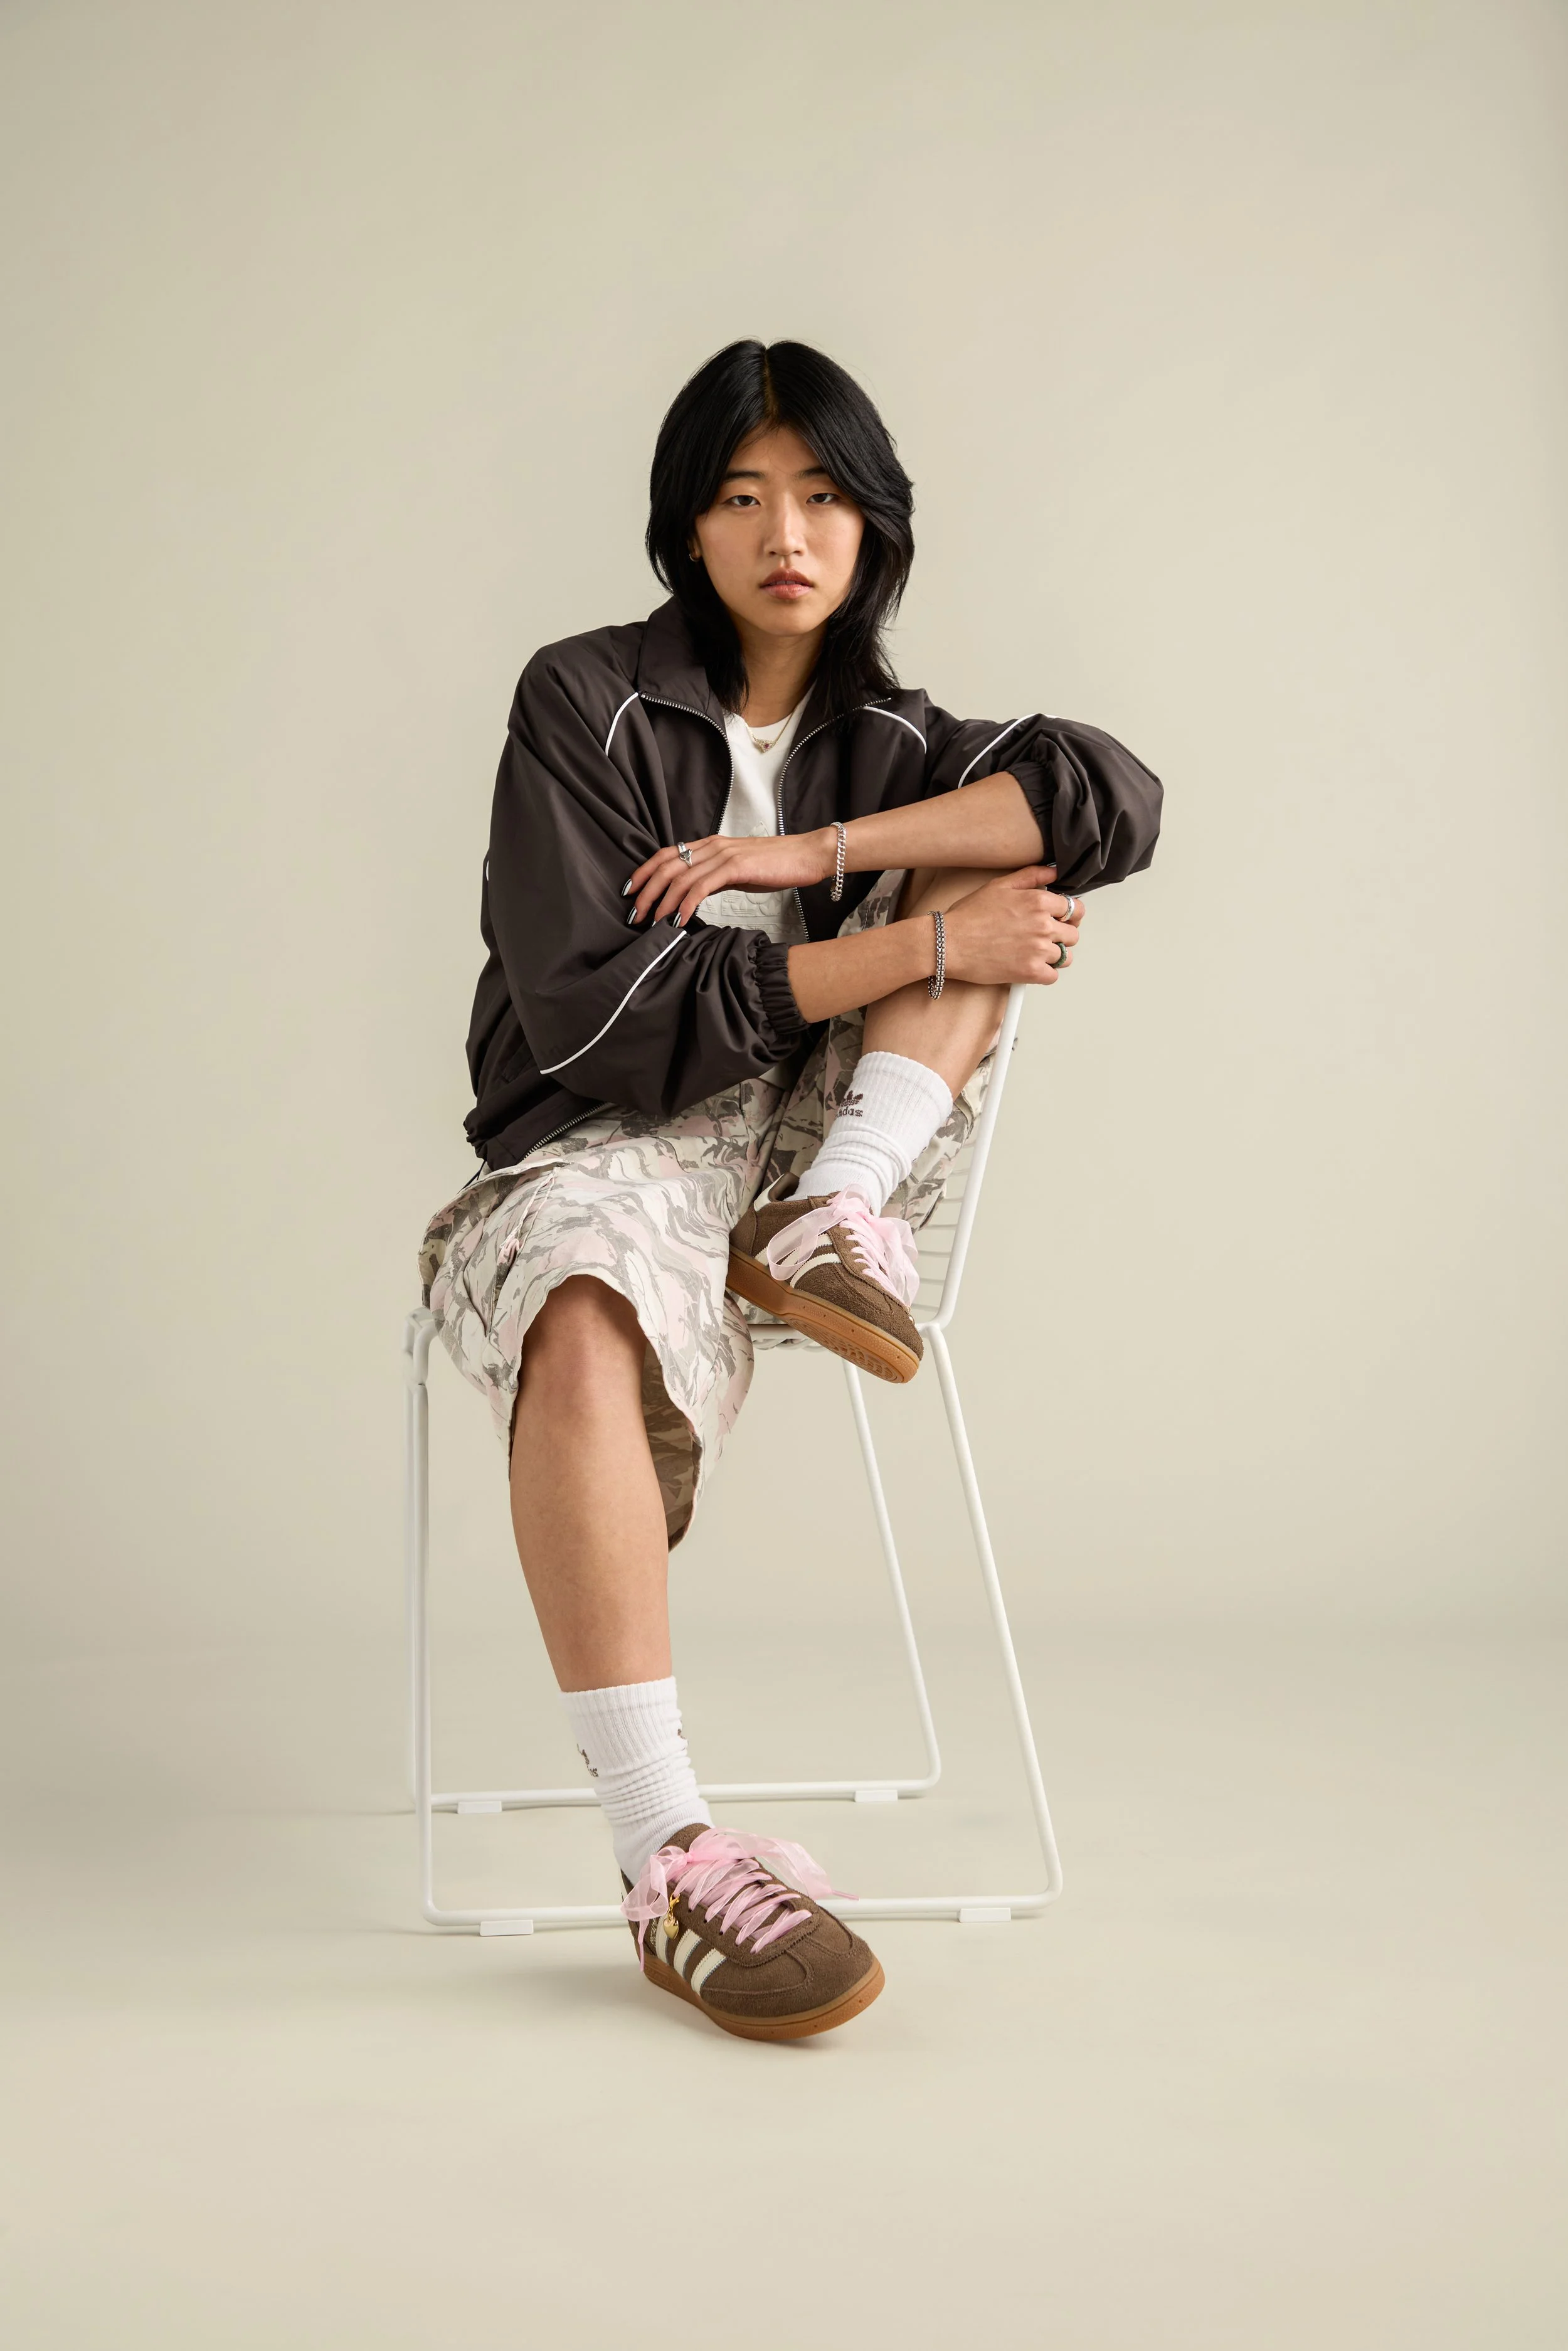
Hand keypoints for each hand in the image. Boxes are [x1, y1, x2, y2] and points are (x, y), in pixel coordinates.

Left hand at [624, 828, 833, 926]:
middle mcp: (711, 846)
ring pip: (680, 877)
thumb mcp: (737, 871)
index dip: (644, 872)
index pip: (666, 855)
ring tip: (652, 923)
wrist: (807, 855)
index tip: (630, 892)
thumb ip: (714, 878)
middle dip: (646, 892)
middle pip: (666, 866)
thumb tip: (694, 896)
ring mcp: (722, 855)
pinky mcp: (735, 866)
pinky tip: (679, 920)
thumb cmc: (776, 865)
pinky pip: (702, 886)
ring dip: (662, 902)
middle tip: (634, 915)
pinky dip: (686, 904)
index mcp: (709, 845)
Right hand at [939, 865, 1083, 985]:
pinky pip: (1053, 976)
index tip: (1058, 919)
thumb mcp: (999, 886)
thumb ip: (1030, 876)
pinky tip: (1029, 966)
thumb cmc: (968, 916)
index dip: (1067, 915)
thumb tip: (1053, 872)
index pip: (1074, 908)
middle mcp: (1043, 925)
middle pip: (1072, 934)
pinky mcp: (1030, 972)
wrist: (948, 943)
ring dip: (1054, 956)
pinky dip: (1044, 973)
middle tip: (1041, 937)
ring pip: (1065, 957)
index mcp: (1038, 902)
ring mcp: (1038, 950)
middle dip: (1061, 936)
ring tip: (1034, 952)